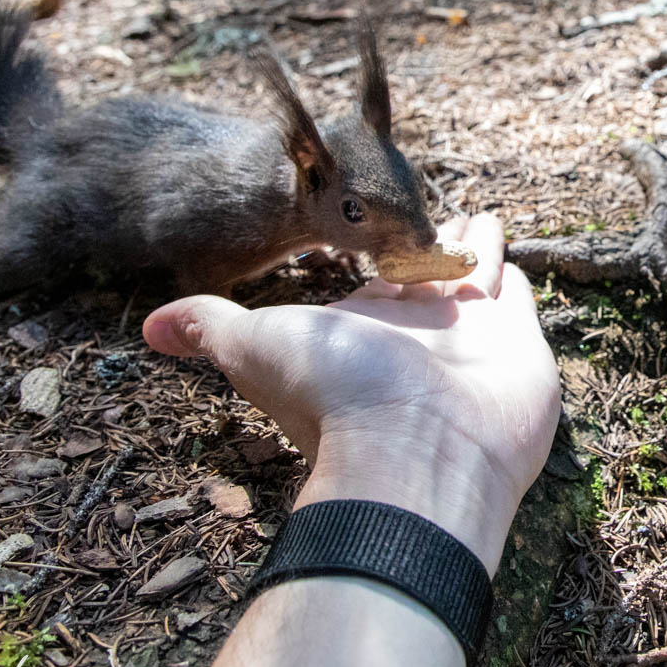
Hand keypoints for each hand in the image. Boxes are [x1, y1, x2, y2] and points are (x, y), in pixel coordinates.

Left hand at [141, 214, 560, 573]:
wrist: (419, 452)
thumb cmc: (336, 399)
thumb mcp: (257, 348)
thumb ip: (210, 326)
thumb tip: (147, 329)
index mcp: (363, 323)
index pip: (372, 275)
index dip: (374, 247)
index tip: (376, 218)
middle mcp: (416, 329)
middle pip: (425, 273)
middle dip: (431, 244)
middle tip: (441, 214)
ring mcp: (472, 338)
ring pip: (473, 278)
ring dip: (476, 248)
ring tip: (481, 220)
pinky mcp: (519, 344)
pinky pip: (515, 299)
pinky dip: (510, 279)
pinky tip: (506, 262)